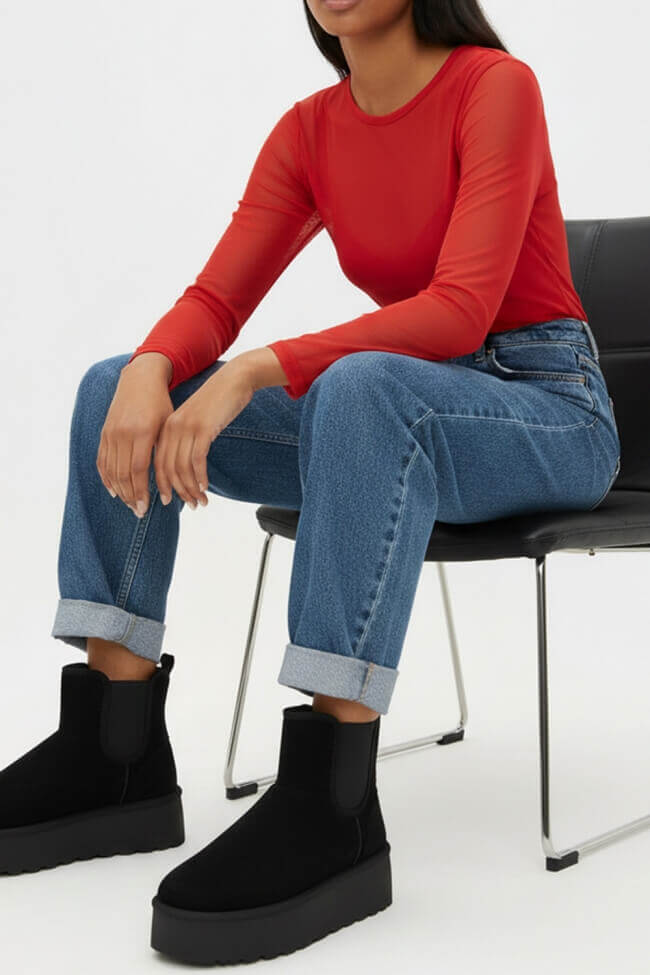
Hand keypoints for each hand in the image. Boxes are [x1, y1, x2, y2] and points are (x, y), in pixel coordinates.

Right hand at [96, 352, 173, 517]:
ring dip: (120, 491)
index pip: (138, 470)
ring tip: (130, 504)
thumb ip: (163, 450)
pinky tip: (114, 491)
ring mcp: (111, 433)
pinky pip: (102, 460)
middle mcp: (123, 433)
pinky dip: (106, 478)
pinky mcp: (104, 432)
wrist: (140, 380)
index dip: (141, 491)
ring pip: (111, 470)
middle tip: (138, 512)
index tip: (146, 507)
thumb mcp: (167, 425)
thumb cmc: (161, 404)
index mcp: (142, 432)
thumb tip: (168, 481)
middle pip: (122, 474)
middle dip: (131, 496)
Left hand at [154, 359, 256, 508]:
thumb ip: (187, 441)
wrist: (234, 380)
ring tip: (201, 502)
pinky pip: (197, 460)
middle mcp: (172, 429)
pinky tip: (205, 487)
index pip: (157, 464)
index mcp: (166, 428)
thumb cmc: (218, 403)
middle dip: (178, 492)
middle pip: (167, 469)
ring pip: (182, 468)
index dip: (162, 486)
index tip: (169, 502)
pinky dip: (200, 477)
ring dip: (191, 489)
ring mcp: (186, 428)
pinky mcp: (203, 428)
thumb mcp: (197, 422)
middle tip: (191, 506)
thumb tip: (186, 467)